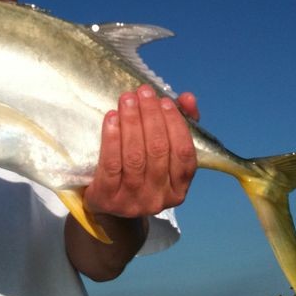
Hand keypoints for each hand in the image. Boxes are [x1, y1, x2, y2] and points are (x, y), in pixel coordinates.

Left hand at [84, 85, 198, 218]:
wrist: (107, 204)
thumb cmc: (140, 171)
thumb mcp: (163, 152)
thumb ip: (180, 123)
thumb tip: (187, 98)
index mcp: (178, 189)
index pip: (184, 153)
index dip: (175, 124)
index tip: (164, 100)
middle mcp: (158, 199)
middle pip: (158, 151)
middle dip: (151, 116)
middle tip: (143, 92)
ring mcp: (132, 201)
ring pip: (135, 156)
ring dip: (132, 122)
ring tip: (127, 99)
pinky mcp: (107, 199)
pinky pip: (111, 164)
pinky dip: (112, 138)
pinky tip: (111, 118)